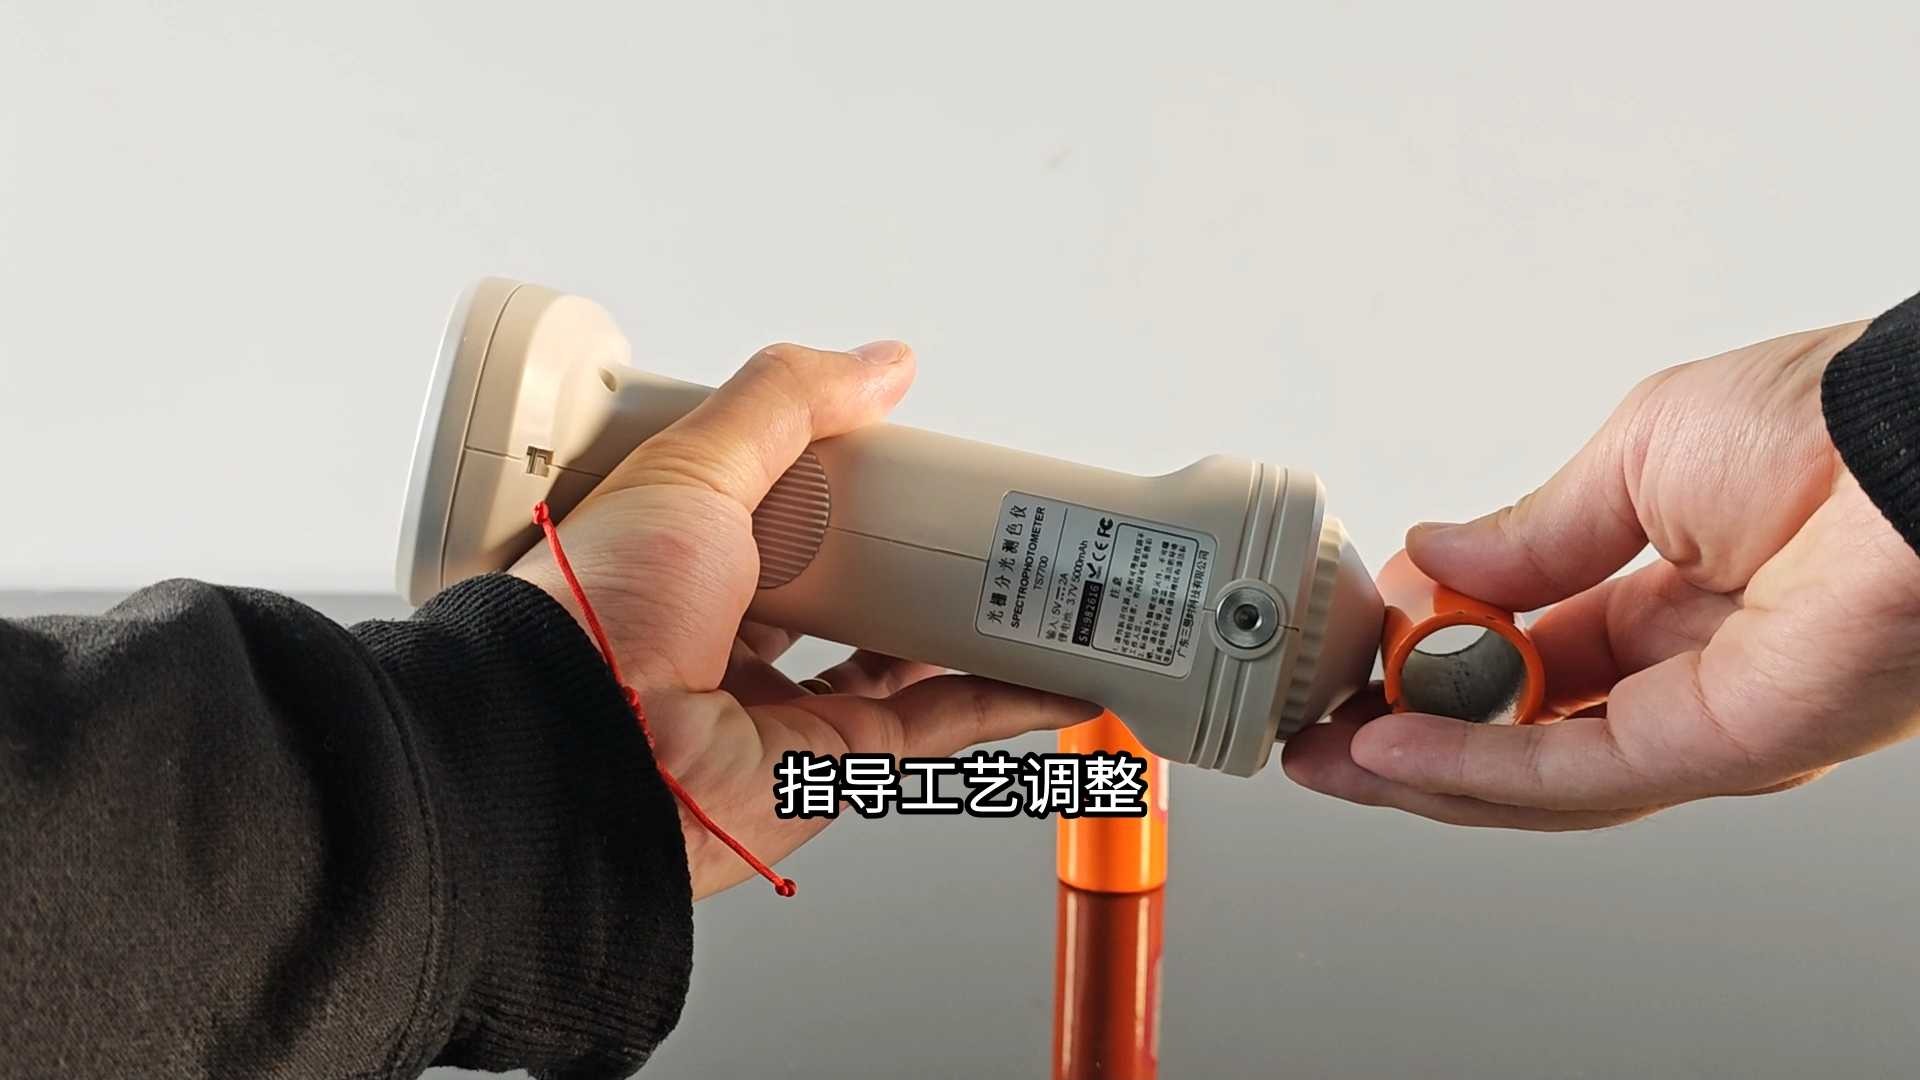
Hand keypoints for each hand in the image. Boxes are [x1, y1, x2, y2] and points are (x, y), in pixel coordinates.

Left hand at [511, 341, 1098, 895]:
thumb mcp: (691, 466)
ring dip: (968, 633)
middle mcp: (727, 638)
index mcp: (680, 563)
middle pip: (846, 594)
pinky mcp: (831, 765)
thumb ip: (785, 403)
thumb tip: (879, 362)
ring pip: (898, 665)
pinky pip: (931, 727)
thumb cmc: (597, 617)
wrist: (581, 751)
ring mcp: (780, 707)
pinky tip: (1046, 676)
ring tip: (1030, 590)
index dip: (839, 489)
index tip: (902, 462)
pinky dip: (998, 703)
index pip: (777, 517)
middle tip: (975, 525)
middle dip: (910, 563)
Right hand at [1283, 320, 1919, 828]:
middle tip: (1318, 725)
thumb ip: (1531, 532)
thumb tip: (1436, 561)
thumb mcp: (1633, 454)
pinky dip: (1469, 767)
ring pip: (1533, 772)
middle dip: (1408, 732)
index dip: (1438, 654)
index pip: (1530, 650)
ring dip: (1417, 767)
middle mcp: (1688, 670)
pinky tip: (1389, 749)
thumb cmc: (1826, 421)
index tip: (1362, 644)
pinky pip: (1570, 774)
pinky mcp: (1718, 750)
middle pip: (1521, 728)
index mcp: (1675, 590)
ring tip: (1325, 751)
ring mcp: (1703, 718)